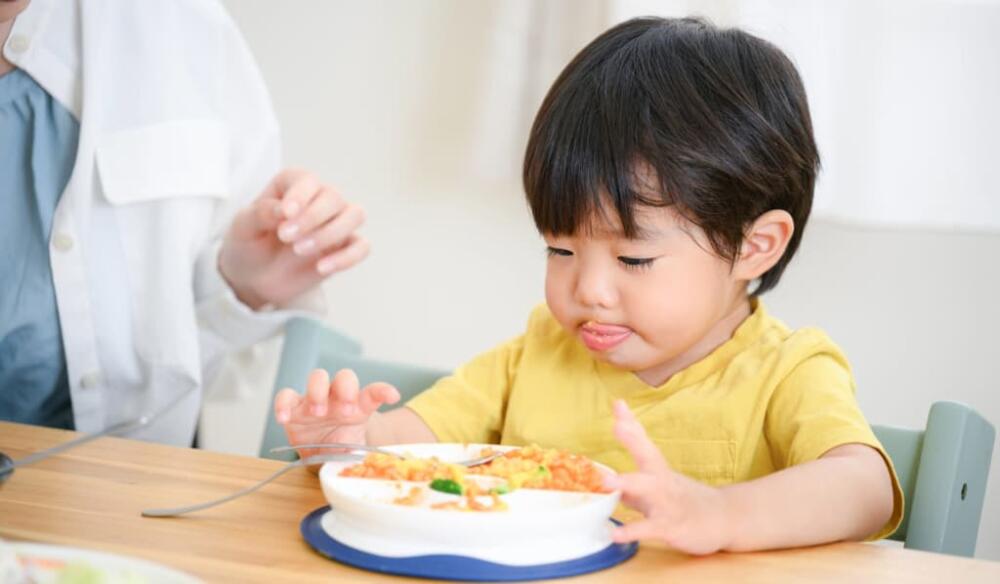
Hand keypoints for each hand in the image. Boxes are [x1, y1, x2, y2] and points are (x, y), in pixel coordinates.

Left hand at [219, 168, 369, 308]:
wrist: (254, 276)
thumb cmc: (250, 243)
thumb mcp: (243, 227)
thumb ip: (260, 214)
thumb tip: (282, 209)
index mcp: (295, 185)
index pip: (308, 181)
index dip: (300, 195)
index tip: (285, 214)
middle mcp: (320, 199)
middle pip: (334, 197)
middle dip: (312, 218)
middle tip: (285, 237)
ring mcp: (336, 223)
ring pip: (355, 215)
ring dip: (331, 233)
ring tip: (300, 251)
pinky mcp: (344, 249)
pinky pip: (361, 247)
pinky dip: (347, 257)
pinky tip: (321, 268)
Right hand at [273, 368, 399, 458]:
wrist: (322, 455)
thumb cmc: (342, 447)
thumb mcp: (354, 453)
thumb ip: (360, 456)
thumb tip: (365, 468)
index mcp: (358, 407)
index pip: (373, 393)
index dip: (383, 391)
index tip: (393, 396)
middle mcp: (338, 398)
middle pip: (344, 377)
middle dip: (346, 389)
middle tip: (345, 411)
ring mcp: (316, 400)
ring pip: (317, 377)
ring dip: (318, 391)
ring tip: (317, 412)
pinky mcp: (293, 407)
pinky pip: (285, 396)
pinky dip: (282, 404)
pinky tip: (284, 419)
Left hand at [604, 400, 731, 554]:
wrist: (726, 520)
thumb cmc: (686, 503)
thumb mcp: (659, 490)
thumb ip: (632, 486)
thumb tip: (605, 479)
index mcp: (659, 470)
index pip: (644, 442)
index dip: (631, 424)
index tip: (618, 403)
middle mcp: (663, 481)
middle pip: (649, 456)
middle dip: (633, 440)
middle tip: (618, 425)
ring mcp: (667, 502)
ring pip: (648, 490)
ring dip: (627, 483)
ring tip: (604, 482)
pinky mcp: (670, 526)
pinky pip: (649, 528)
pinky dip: (631, 531)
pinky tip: (614, 534)